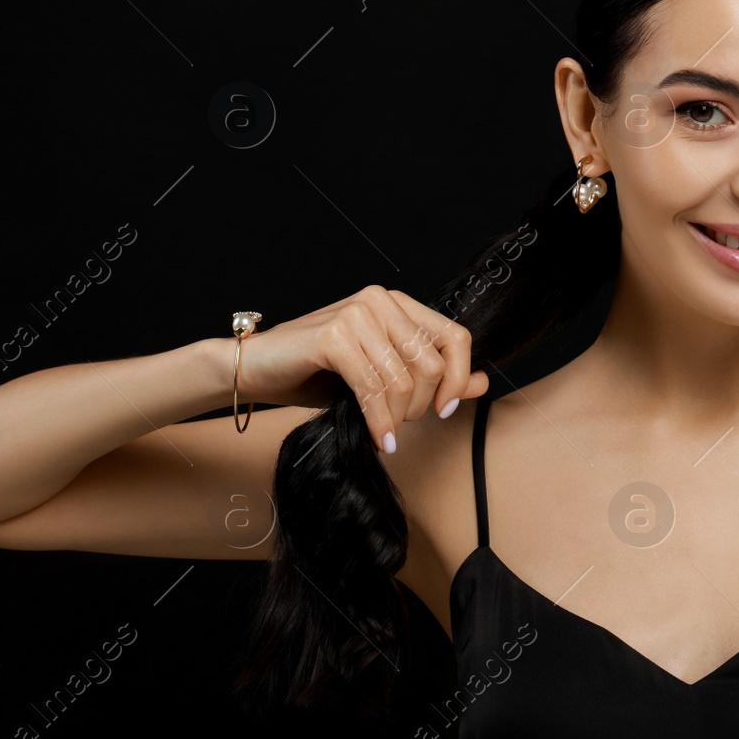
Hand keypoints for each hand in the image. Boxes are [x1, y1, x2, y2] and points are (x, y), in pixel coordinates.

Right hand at [231, 286, 488, 451]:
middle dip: (420, 405)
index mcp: (396, 303)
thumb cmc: (316, 373)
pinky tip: (377, 438)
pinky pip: (373, 388)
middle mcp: (379, 300)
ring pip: (404, 379)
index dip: (458, 379)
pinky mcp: (333, 336)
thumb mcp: (381, 377)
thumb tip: (482, 383)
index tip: (443, 410)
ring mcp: (356, 314)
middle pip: (431, 363)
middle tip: (399, 425)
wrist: (256, 370)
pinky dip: (379, 420)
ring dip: (398, 417)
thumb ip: (431, 377)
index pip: (455, 337)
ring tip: (384, 432)